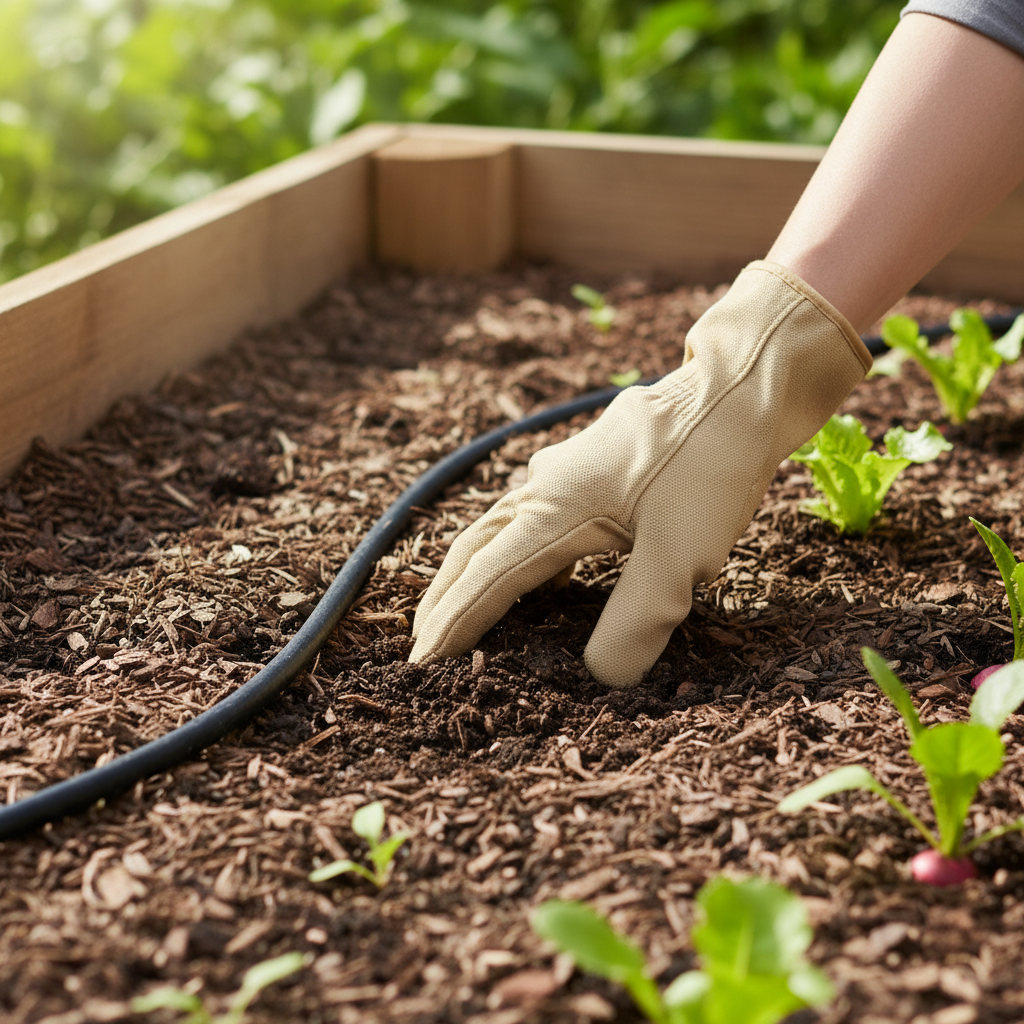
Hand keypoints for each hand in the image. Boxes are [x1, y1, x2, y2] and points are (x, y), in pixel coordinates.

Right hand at [409, 262, 871, 687]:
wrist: (738, 388)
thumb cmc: (710, 467)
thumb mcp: (682, 555)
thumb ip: (636, 621)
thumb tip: (601, 678)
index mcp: (554, 511)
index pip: (486, 581)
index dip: (454, 627)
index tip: (423, 667)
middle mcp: (543, 486)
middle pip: (473, 548)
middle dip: (444, 597)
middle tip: (423, 641)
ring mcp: (562, 468)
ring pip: (497, 526)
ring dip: (472, 569)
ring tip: (461, 606)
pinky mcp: (586, 463)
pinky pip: (529, 511)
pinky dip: (511, 546)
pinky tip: (535, 564)